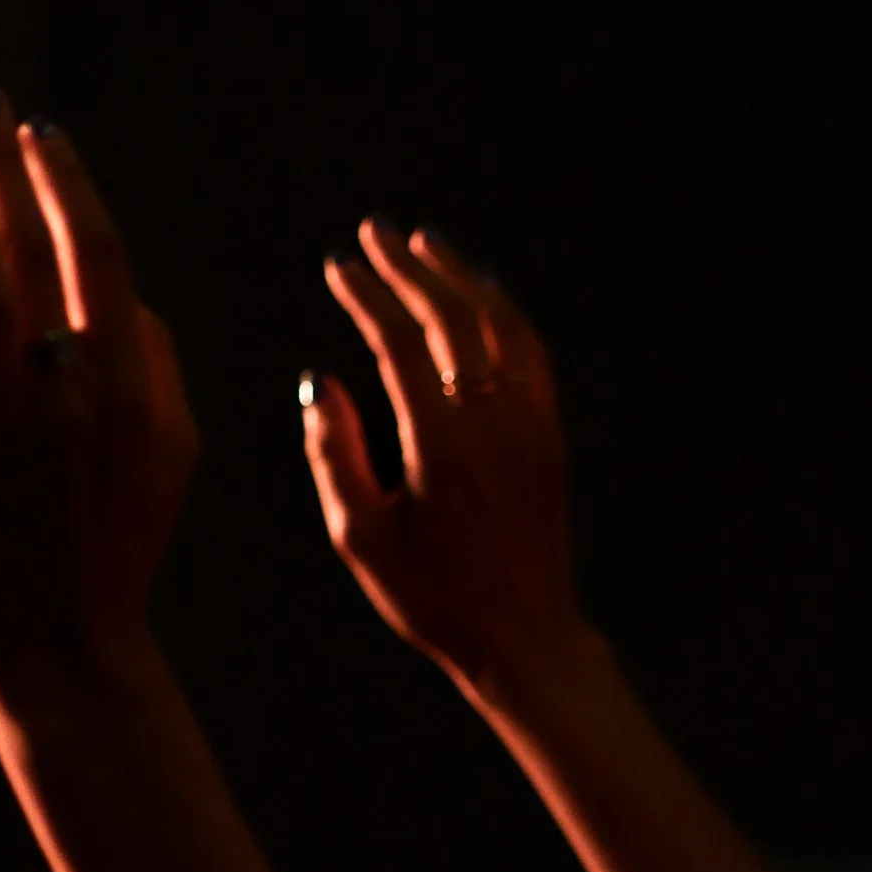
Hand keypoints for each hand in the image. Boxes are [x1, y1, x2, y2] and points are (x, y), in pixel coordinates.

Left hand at [0, 90, 199, 714]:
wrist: (66, 652)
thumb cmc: (118, 547)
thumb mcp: (173, 459)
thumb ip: (158, 368)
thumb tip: (124, 294)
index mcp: (134, 388)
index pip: (97, 259)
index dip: (66, 187)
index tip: (42, 132)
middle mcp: (71, 396)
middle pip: (35, 254)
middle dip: (6, 169)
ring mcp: (3, 427)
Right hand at [306, 222, 582, 702]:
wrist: (525, 638)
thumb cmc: (434, 598)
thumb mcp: (362, 539)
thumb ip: (335, 455)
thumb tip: (320, 384)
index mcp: (440, 446)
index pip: (401, 344)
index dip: (367, 297)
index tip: (339, 267)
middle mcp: (492, 423)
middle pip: (452, 317)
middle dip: (409, 268)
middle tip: (374, 233)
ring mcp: (530, 426)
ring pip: (500, 326)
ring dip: (461, 277)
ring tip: (426, 245)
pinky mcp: (550, 437)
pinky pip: (531, 354)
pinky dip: (503, 313)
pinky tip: (481, 297)